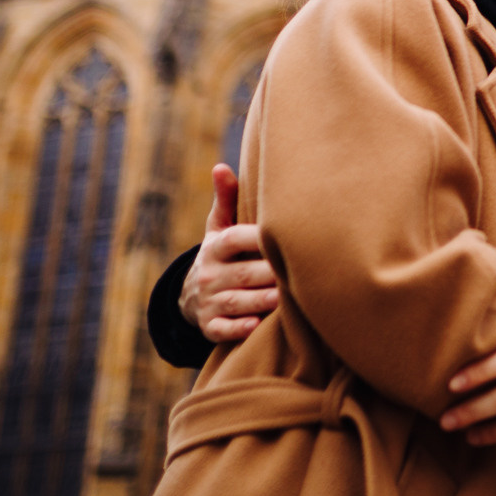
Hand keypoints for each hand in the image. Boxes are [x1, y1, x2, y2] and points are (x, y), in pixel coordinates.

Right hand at [178, 164, 279, 342]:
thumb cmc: (222, 254)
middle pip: (244, 273)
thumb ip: (226, 199)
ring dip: (261, 300)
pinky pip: (223, 329)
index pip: (237, 239)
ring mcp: (209, 301)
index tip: (289, 234)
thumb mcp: (219, 227)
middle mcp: (211, 274)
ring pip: (237, 301)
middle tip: (303, 270)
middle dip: (270, 273)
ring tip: (288, 298)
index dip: (261, 238)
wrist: (193, 295)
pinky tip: (257, 325)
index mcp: (216, 247)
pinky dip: (238, 328)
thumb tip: (221, 166)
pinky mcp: (210, 326)